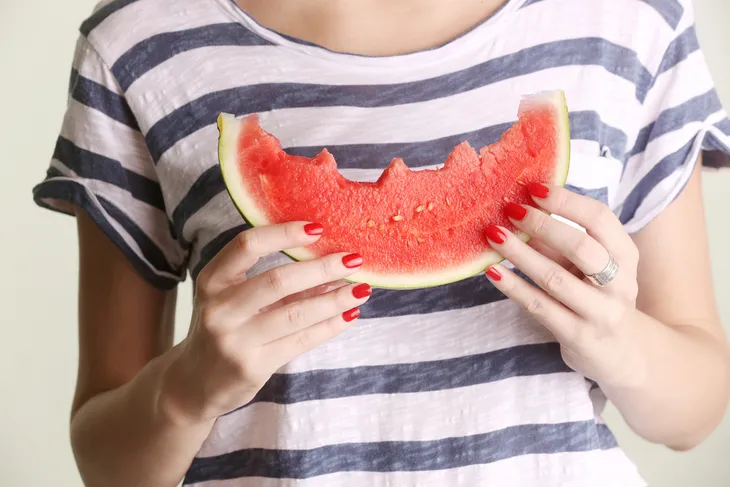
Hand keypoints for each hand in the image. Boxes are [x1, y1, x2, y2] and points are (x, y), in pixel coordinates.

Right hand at [161, 222, 370, 423]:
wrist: (194, 383)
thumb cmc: (221, 328)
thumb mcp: (231, 297)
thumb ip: (270, 281)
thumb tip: (327, 262)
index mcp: (212, 280)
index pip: (247, 245)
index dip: (283, 233)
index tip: (318, 228)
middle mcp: (219, 308)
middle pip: (278, 280)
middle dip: (321, 268)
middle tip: (353, 260)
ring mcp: (235, 340)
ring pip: (295, 314)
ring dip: (334, 300)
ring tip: (360, 289)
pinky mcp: (253, 366)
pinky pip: (301, 341)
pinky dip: (329, 326)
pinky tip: (348, 315)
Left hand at [484, 183, 644, 388]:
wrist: (623, 353)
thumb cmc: (597, 296)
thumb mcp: (589, 266)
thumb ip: (560, 241)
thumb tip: (518, 207)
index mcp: (625, 254)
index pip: (600, 219)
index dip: (566, 201)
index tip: (532, 188)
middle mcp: (619, 282)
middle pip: (581, 247)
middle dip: (542, 225)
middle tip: (509, 210)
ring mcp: (600, 312)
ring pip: (555, 278)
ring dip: (520, 254)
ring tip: (493, 235)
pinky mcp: (578, 336)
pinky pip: (539, 306)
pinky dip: (513, 286)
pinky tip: (492, 270)